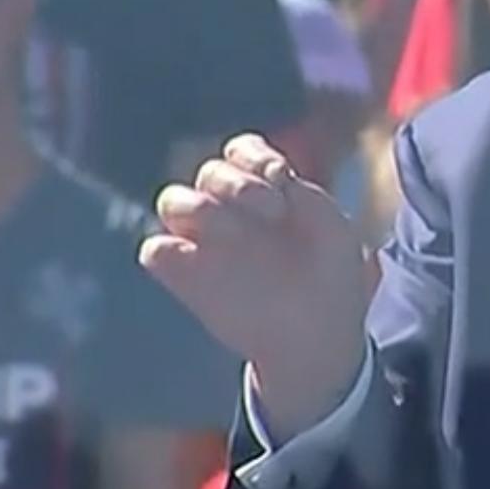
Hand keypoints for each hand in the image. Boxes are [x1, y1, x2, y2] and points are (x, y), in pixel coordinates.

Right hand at [141, 134, 375, 432]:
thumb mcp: (334, 231)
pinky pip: (154, 249)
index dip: (253, 156)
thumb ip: (307, 197)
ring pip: (173, 200)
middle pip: (209, 171)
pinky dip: (168, 248)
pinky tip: (199, 259)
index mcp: (265, 191)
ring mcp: (205, 243)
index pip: (240, 151)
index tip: (280, 177)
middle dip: (235, 181)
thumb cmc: (330, 279)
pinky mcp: (185, 278)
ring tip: (233, 234)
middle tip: (272, 212)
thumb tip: (277, 176)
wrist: (319, 337)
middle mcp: (230, 210)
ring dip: (200, 207)